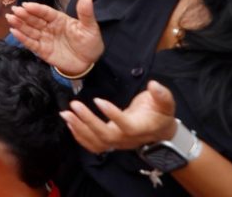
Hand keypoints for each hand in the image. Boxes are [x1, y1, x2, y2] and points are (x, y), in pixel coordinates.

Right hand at [6, 0, 104, 75]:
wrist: (89, 63)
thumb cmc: (90, 43)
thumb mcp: (90, 27)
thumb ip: (86, 13)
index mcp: (59, 19)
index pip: (45, 12)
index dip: (36, 8)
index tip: (26, 5)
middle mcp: (49, 27)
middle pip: (34, 20)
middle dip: (24, 15)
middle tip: (14, 10)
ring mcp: (45, 39)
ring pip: (30, 30)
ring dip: (19, 24)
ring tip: (10, 18)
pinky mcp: (42, 51)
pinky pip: (31, 43)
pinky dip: (22, 38)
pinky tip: (14, 32)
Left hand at [62, 81, 176, 153]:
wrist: (161, 132)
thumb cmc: (161, 114)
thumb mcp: (166, 102)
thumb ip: (162, 94)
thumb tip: (153, 84)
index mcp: (141, 128)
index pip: (126, 126)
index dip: (112, 115)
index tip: (98, 100)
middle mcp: (127, 139)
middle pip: (106, 136)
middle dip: (88, 121)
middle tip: (74, 105)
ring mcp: (118, 143)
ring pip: (97, 142)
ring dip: (79, 129)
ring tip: (66, 114)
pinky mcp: (110, 143)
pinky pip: (93, 146)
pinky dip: (79, 136)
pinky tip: (70, 123)